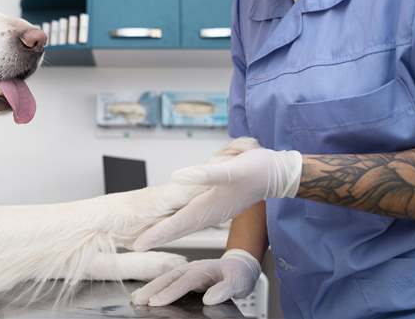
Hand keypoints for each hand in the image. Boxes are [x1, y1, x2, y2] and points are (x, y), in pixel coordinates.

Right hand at [131, 249, 260, 305]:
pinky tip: (148, 294)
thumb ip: (224, 290)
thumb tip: (208, 298)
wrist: (242, 265)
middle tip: (137, 300)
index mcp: (202, 270)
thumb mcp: (237, 283)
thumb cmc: (239, 274)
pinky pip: (168, 281)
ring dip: (150, 287)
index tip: (156, 302)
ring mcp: (187, 271)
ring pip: (165, 279)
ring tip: (136, 298)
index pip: (183, 283)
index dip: (169, 293)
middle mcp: (191, 269)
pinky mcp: (186, 276)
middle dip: (152, 289)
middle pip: (168, 278)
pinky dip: (156, 286)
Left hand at [133, 144, 301, 250]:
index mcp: (209, 206)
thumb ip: (205, 173)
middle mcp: (210, 212)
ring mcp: (214, 210)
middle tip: (135, 245)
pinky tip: (175, 220)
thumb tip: (177, 176)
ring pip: (184, 223)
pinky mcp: (219, 204)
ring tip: (149, 236)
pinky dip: (179, 221)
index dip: (156, 234)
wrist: (279, 174)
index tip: (138, 244)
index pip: (177, 224)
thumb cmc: (258, 170)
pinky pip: (193, 216)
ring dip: (166, 231)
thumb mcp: (232, 168)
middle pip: (178, 227)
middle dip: (157, 237)